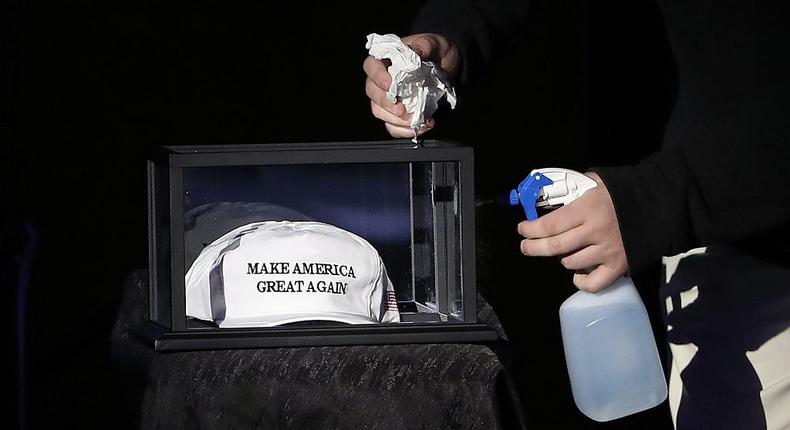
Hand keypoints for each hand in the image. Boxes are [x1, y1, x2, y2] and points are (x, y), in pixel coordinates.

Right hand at [363, 33, 459, 137]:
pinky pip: (393, 127)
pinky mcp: (398, 114)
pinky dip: (404, 131)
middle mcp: (382, 80)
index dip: (377, 77)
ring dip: (396, 120)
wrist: (449, 67)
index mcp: (386, 59)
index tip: (390, 85)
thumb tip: (414, 53)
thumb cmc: (436, 51)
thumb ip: (424, 45)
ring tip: (416, 120)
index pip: (371, 67)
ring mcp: (388, 99)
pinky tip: (420, 127)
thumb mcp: (434, 43)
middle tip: (403, 109)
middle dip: (386, 104)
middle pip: (372, 93)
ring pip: (380, 112)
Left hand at [517, 172, 627, 291]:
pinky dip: (581, 282)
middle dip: (534, 247)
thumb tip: (548, 198)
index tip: (522, 229)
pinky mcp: (619, 265)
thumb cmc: (622, 193)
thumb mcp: (595, 183)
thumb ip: (573, 190)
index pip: (550, 224)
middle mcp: (595, 231)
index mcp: (587, 208)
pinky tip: (577, 274)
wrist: (658, 204)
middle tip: (526, 247)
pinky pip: (594, 283)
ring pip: (571, 263)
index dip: (531, 229)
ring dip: (560, 258)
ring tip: (561, 251)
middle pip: (555, 246)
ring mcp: (608, 250)